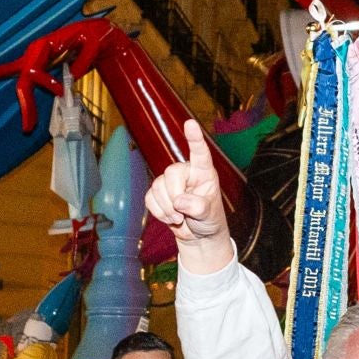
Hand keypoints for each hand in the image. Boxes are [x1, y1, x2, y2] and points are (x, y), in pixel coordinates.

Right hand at [144, 119, 232, 268]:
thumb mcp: (209, 215)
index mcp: (204, 172)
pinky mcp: (158, 193)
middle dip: (174, 196)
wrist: (198, 235)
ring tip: (179, 218)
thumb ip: (198, 207)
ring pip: (157, 187)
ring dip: (166, 208)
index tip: (190, 123)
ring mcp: (171, 182)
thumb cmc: (209, 219)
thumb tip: (180, 201)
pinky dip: (158, 212)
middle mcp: (186, 172)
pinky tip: (169, 217)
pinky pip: (149, 198)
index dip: (194, 138)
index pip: (200, 153)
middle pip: (171, 173)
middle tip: (183, 214)